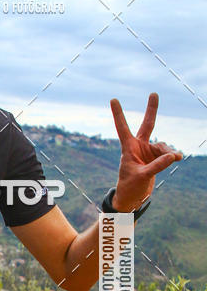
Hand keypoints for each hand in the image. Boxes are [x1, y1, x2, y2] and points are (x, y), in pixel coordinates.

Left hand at [110, 93, 182, 211]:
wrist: (133, 197)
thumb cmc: (130, 186)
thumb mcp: (142, 177)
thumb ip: (157, 166)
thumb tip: (173, 155)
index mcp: (128, 148)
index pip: (122, 128)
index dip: (118, 114)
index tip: (113, 99)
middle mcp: (138, 146)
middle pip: (147, 125)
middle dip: (151, 110)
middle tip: (154, 93)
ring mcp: (148, 151)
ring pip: (163, 145)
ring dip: (169, 152)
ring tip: (175, 158)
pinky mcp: (156, 158)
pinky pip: (167, 153)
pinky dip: (172, 156)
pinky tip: (177, 158)